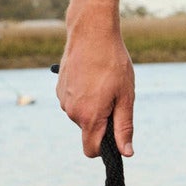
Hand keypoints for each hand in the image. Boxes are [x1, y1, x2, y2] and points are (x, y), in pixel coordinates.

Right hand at [56, 12, 134, 157]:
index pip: (91, 150)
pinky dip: (83, 95)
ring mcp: (63, 99)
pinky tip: (92, 76)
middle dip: (102, 121)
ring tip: (103, 83)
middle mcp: (72, 112)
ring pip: (81, 114)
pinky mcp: (60, 88)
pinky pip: (74, 101)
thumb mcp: (126, 96)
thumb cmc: (113, 63)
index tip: (115, 134)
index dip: (105, 149)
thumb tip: (126, 153)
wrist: (91, 32)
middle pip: (88, 130)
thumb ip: (124, 127)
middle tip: (115, 96)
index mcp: (89, 117)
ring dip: (93, 106)